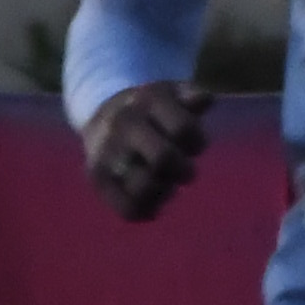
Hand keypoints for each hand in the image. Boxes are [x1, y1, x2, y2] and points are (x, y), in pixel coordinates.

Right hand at [82, 79, 210, 222]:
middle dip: (183, 170)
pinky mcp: (98, 180)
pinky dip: (148, 209)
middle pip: (163, 158)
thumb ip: (191, 96)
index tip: (193, 146)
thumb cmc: (151, 112)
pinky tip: (153, 200)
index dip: (197, 142)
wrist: (103, 120)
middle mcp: (123, 125)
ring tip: (165, 184)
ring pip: (145, 188)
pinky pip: (129, 209)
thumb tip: (206, 100)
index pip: (183, 128)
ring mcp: (107, 154)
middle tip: (184, 171)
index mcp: (147, 101)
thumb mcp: (171, 95)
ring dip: (165, 191)